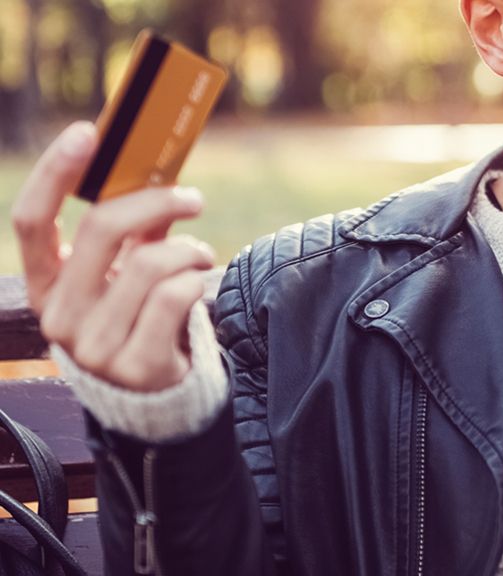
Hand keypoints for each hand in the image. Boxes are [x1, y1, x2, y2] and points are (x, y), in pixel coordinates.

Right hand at [11, 122, 214, 391]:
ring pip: (150, 263)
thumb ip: (130, 231)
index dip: (54, 173)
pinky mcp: (135, 366)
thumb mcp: (122, 273)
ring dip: (188, 249)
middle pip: (102, 229)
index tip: (87, 133)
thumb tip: (153, 174)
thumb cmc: (137, 317)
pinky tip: (200, 280)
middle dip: (156, 201)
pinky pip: (175, 296)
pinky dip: (197, 278)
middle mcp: (59, 316)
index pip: (32, 222)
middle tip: (190, 198)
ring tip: (200, 256)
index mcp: (46, 285)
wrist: (155, 394)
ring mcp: (94, 346)